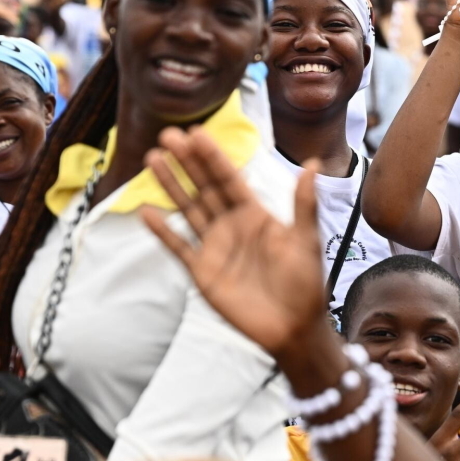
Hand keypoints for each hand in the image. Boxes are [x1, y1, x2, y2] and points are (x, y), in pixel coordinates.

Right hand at [141, 126, 328, 356]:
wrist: (293, 327)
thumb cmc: (306, 283)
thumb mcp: (306, 240)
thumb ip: (304, 203)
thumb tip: (313, 163)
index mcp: (256, 214)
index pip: (229, 179)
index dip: (213, 157)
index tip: (197, 133)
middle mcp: (231, 225)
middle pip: (204, 187)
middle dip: (187, 162)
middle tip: (168, 134)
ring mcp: (215, 247)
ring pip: (188, 209)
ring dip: (171, 186)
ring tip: (152, 158)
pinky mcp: (202, 271)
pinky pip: (179, 247)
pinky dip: (163, 231)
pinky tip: (146, 211)